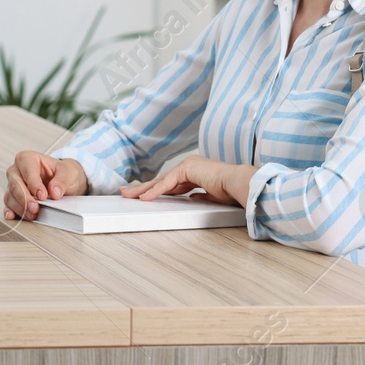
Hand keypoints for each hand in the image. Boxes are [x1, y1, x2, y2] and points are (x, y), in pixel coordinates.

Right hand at [4, 151, 86, 219]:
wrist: (62, 182)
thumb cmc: (61, 173)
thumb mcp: (68, 172)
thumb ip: (62, 180)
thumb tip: (54, 191)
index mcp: (27, 159)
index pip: (27, 171)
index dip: (34, 184)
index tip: (42, 195)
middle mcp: (17, 171)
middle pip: (15, 184)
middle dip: (25, 198)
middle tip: (35, 208)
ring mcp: (13, 185)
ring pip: (10, 196)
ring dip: (20, 207)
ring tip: (32, 215)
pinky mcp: (13, 198)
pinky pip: (8, 205)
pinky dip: (11, 211)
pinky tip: (13, 216)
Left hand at [120, 154, 255, 205]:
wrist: (239, 184)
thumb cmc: (230, 191)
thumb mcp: (211, 196)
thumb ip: (199, 196)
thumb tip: (191, 198)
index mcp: (194, 172)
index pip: (169, 183)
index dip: (155, 190)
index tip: (142, 196)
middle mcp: (188, 166)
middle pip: (160, 180)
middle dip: (142, 188)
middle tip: (125, 193)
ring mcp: (187, 166)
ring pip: (160, 181)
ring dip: (143, 190)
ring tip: (127, 196)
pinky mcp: (187, 169)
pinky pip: (167, 183)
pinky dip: (155, 192)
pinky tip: (144, 198)